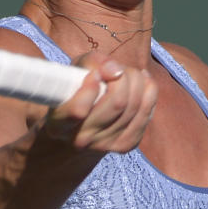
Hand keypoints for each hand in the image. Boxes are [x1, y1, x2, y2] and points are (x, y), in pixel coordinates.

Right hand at [40, 52, 156, 153]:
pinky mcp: (125, 145)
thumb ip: (90, 63)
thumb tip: (116, 70)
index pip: (79, 111)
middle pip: (117, 104)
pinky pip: (146, 113)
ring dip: (136, 81)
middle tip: (117, 69)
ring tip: (126, 73)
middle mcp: (80, 139)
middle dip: (123, 77)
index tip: (94, 73)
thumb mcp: (72, 72)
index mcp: (59, 124)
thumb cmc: (72, 92)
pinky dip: (149, 91)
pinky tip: (142, 81)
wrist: (77, 128)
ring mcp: (105, 145)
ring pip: (134, 107)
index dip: (91, 87)